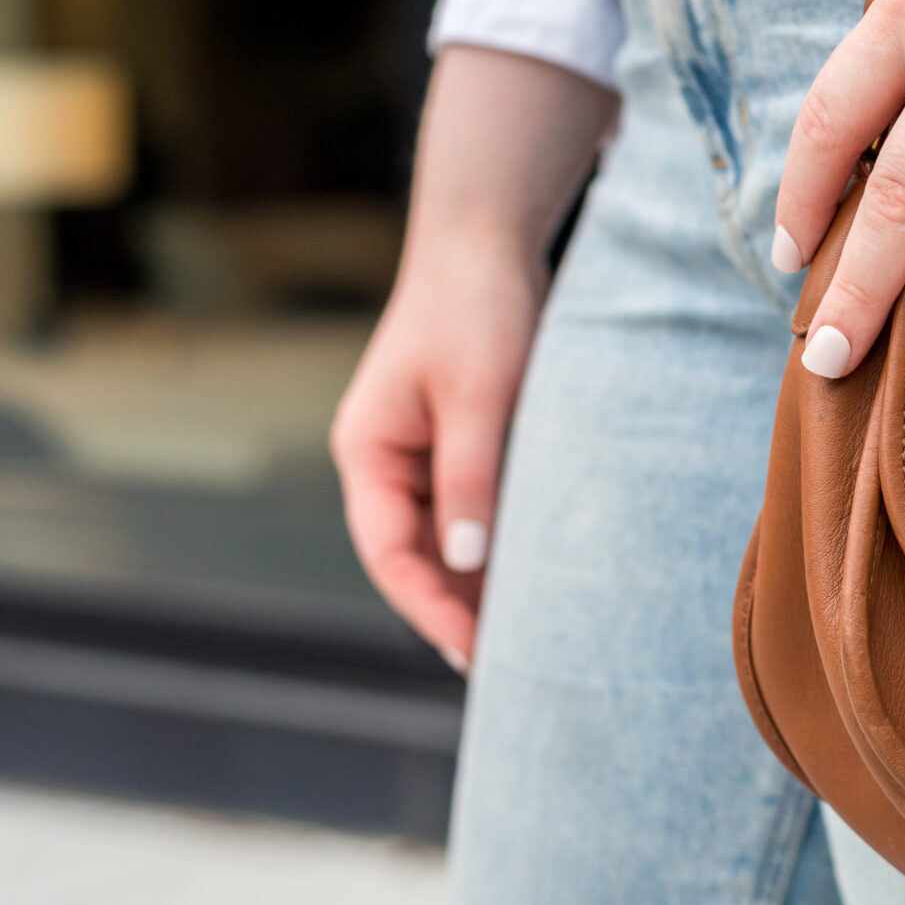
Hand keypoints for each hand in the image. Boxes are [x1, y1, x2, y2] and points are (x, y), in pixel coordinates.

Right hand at [332, 48, 614, 669]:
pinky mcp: (461, 439)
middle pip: (414, 555)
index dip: (428, 605)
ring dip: (480, 581)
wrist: (488, 236)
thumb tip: (467, 563)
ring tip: (527, 636)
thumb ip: (471, 477)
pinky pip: (474, 507)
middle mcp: (386, 458)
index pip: (388, 552)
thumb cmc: (477, 306)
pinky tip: (537, 574)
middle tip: (508, 668)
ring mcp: (422, 450)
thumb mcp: (479, 394)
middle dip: (455, 609)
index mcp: (368, 450)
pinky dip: (499, 542)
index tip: (473, 650)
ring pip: (447, 536)